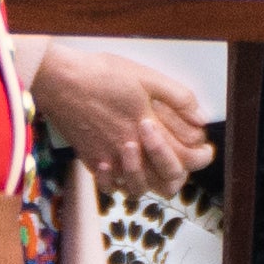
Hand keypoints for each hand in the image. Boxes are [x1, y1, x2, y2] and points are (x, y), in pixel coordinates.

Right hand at [32, 46, 213, 197]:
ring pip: (138, 188)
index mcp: (149, 130)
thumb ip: (178, 98)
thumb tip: (200, 118)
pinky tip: (124, 166)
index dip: (201, 157)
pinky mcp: (91, 159)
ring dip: (152, 180)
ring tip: (155, 165)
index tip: (204, 150)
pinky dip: (120, 182)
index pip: (185, 158)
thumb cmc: (100, 75)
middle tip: (185, 160)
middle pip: (165, 180)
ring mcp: (110, 159)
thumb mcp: (146, 77)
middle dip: (180, 173)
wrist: (59, 80)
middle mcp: (131, 150)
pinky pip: (110, 185)